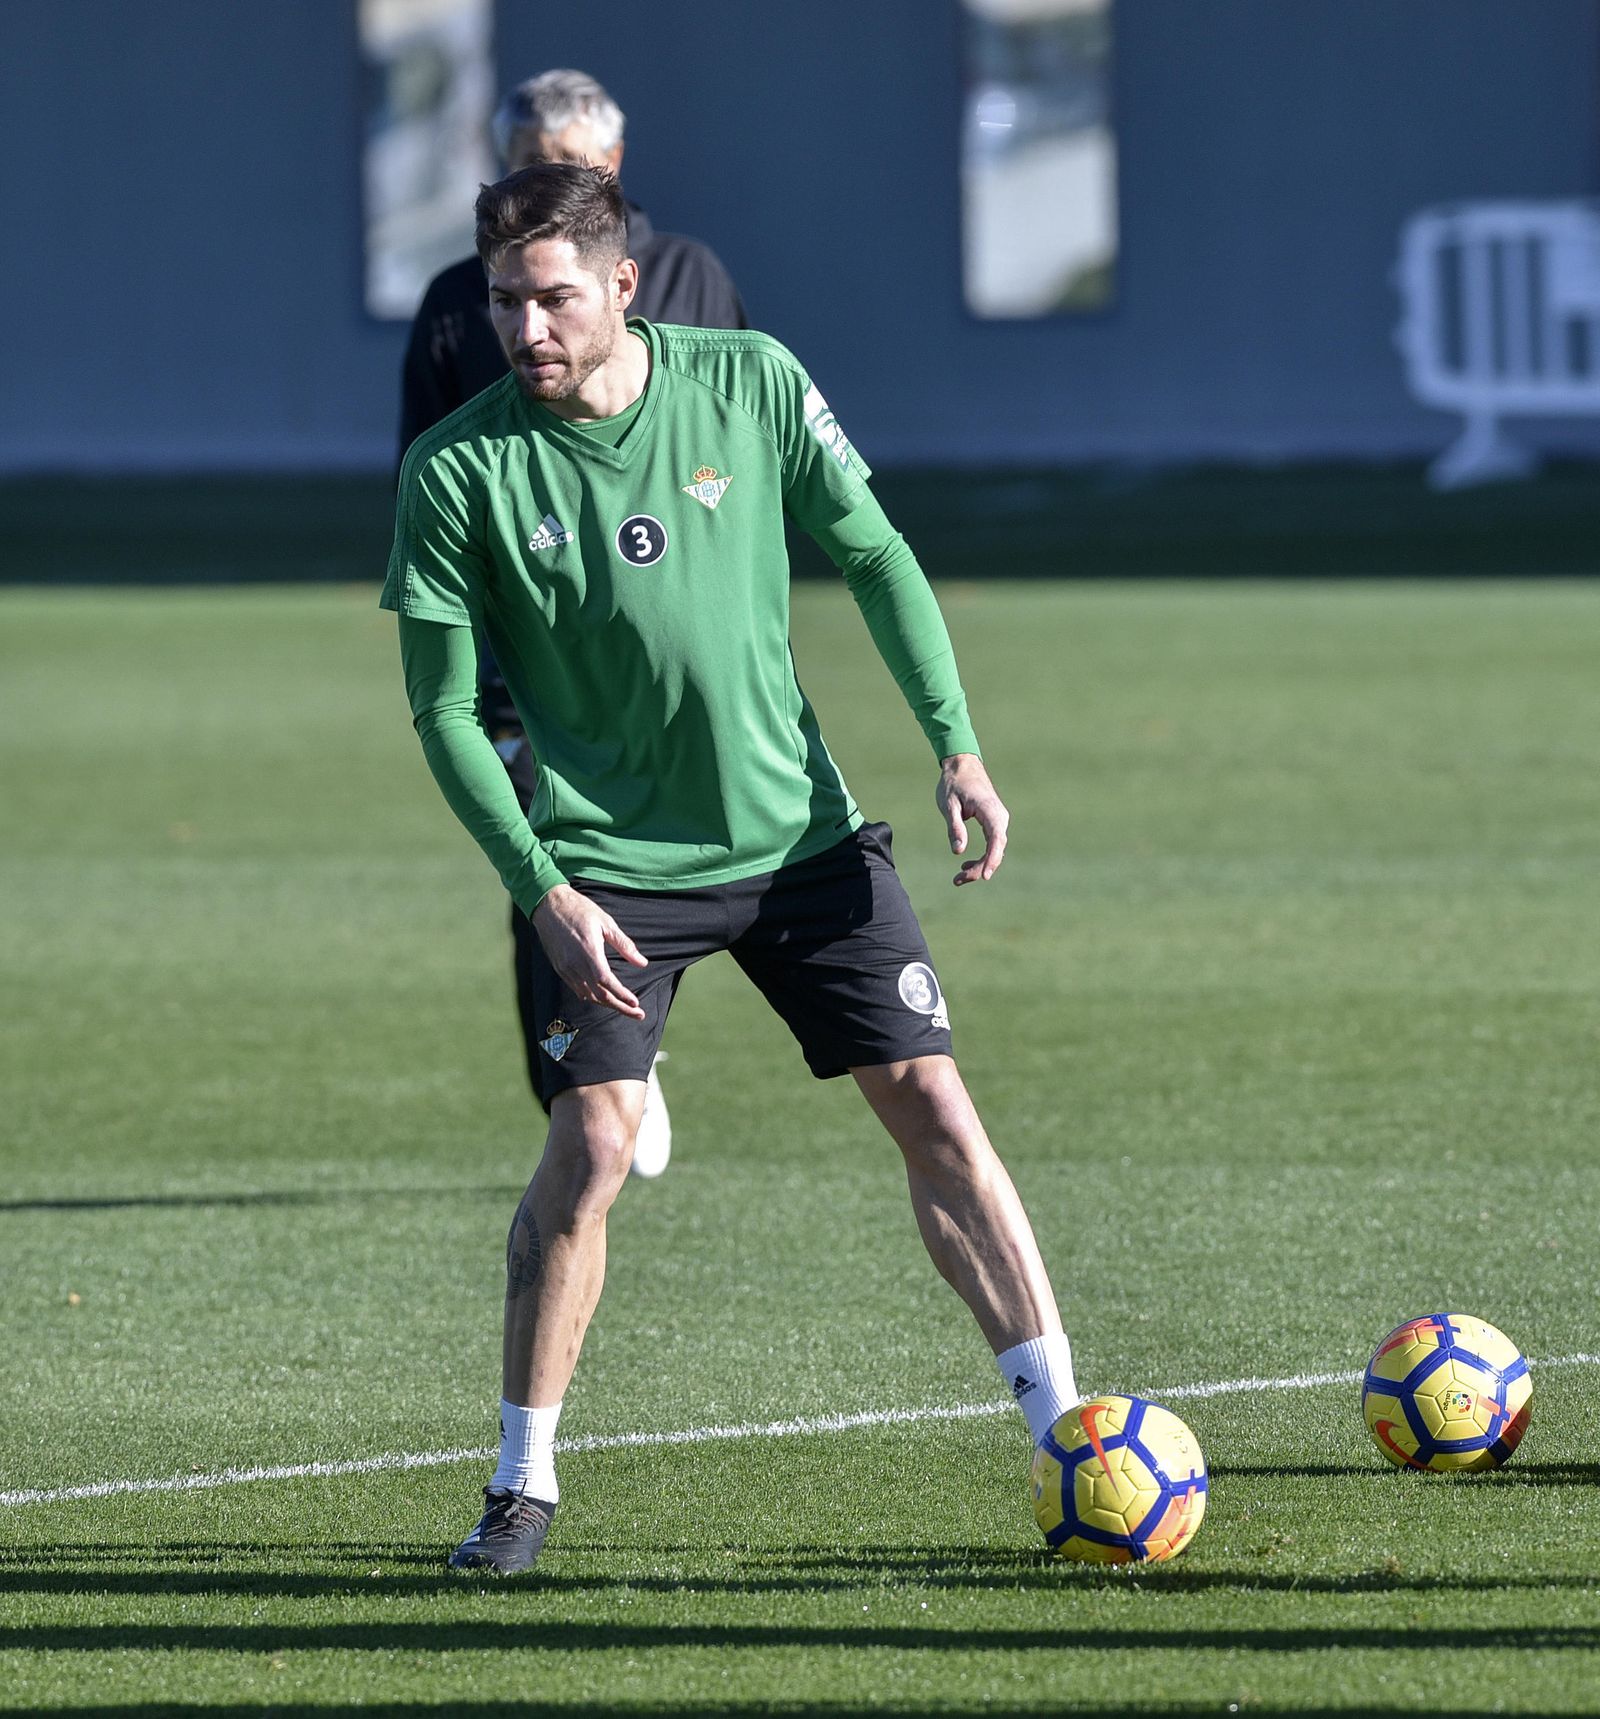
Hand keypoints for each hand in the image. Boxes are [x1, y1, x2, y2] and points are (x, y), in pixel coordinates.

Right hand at [532, 885, 647, 1018]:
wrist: (549, 906)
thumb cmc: (580, 910)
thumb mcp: (606, 923)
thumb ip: (624, 945)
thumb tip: (642, 963)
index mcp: (589, 951)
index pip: (606, 981)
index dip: (622, 995)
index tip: (636, 1004)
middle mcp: (575, 964)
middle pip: (599, 995)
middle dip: (620, 1007)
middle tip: (638, 1014)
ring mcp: (565, 968)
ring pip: (588, 995)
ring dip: (607, 1004)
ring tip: (624, 1007)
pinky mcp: (560, 968)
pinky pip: (577, 989)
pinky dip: (592, 997)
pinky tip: (603, 998)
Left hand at [936, 754, 1008, 885]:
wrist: (962, 764)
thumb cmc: (953, 783)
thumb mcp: (949, 805)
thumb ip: (955, 827)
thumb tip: (958, 851)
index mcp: (990, 810)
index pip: (996, 840)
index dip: (992, 859)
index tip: (985, 876)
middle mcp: (999, 816)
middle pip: (996, 849)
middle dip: (980, 868)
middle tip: (958, 880)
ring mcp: (998, 819)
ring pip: (995, 849)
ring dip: (980, 865)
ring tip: (958, 878)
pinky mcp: (993, 822)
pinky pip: (992, 843)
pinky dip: (982, 856)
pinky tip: (965, 864)